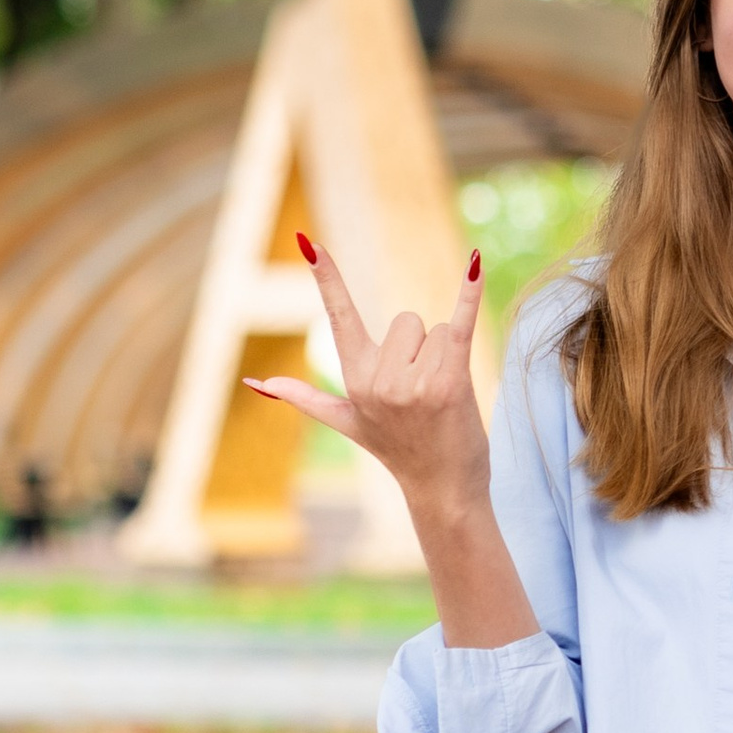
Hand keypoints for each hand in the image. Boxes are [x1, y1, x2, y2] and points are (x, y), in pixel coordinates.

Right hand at [246, 236, 489, 522]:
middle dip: (421, 349)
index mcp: (355, 380)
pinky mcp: (450, 381)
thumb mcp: (348, 423)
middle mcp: (380, 380)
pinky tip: (475, 263)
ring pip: (436, 330)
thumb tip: (257, 384)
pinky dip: (469, 295)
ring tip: (443, 397)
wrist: (443, 491)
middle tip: (424, 394)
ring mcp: (414, 382)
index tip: (308, 242)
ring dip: (446, 357)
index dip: (326, 279)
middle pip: (406, 320)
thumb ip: (305, 397)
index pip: (339, 318)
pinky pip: (460, 324)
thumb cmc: (400, 452)